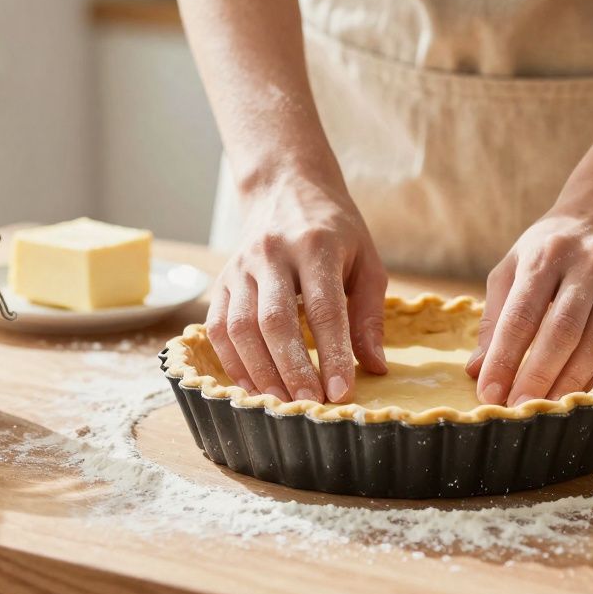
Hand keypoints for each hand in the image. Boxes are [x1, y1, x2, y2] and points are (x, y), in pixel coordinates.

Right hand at [206, 175, 387, 402]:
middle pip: (275, 321)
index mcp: (316, 246)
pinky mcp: (222, 280)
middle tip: (310, 406)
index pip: (323, 307)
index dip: (331, 354)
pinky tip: (252, 388)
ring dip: (260, 372)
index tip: (341, 392)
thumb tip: (375, 367)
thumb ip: (369, 314)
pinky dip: (233, 363)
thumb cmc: (334, 230)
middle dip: (292, 370)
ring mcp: (241, 267)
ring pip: (240, 328)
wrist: (285, 187)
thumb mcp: (366, 260)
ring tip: (282, 405)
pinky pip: (217, 328)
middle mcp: (272, 254)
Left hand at [466, 201, 592, 405]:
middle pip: (562, 330)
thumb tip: (476, 369)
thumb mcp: (515, 264)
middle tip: (520, 408)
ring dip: (574, 380)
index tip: (490, 393)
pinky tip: (590, 392)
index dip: (504, 358)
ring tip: (551, 408)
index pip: (520, 315)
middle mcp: (587, 262)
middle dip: (538, 375)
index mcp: (544, 255)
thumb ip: (496, 316)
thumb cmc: (553, 245)